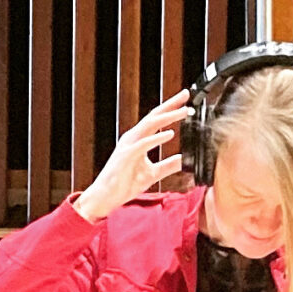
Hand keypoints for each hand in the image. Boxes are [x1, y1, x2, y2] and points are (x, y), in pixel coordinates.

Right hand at [76, 93, 189, 223]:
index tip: (186, 99)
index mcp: (139, 139)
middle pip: (154, 116)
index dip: (171, 108)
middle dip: (170, 104)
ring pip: (149, 125)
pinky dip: (157, 138)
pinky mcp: (126, 156)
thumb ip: (168, 165)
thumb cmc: (125, 183)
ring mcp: (129, 145)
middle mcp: (133, 138)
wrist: (106, 196)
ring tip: (184, 111)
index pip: (157, 120)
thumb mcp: (152, 173)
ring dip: (168, 117)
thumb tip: (183, 160)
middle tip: (186, 94)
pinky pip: (143, 144)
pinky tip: (169, 134)